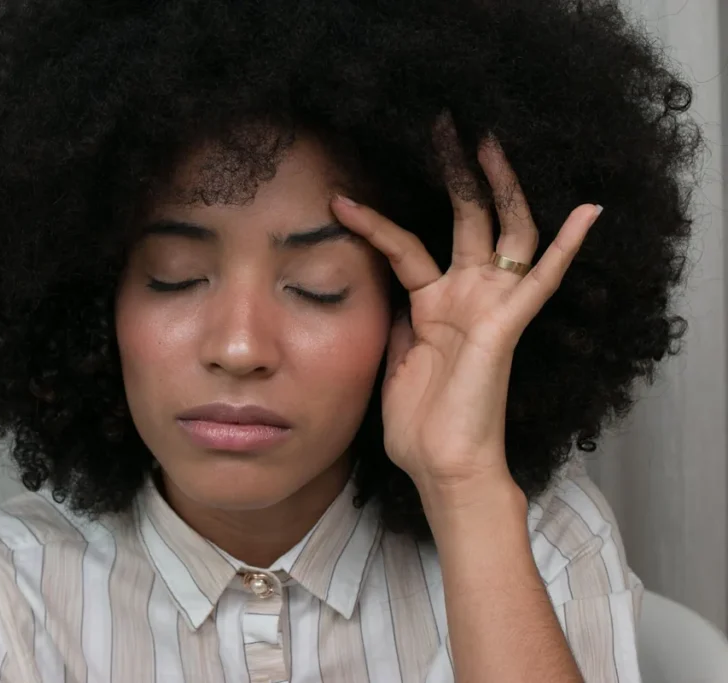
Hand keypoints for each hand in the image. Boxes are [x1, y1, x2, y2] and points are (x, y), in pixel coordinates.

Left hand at [331, 120, 602, 498]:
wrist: (441, 468)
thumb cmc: (418, 425)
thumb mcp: (392, 360)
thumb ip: (395, 321)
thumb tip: (384, 293)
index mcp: (432, 306)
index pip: (405, 245)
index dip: (374, 220)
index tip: (340, 198)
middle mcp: (464, 297)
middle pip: (465, 219)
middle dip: (455, 173)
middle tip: (444, 126)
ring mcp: (488, 308)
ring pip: (502, 232)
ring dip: (499, 186)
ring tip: (487, 140)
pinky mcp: (506, 326)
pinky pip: (541, 281)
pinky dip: (565, 247)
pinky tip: (588, 212)